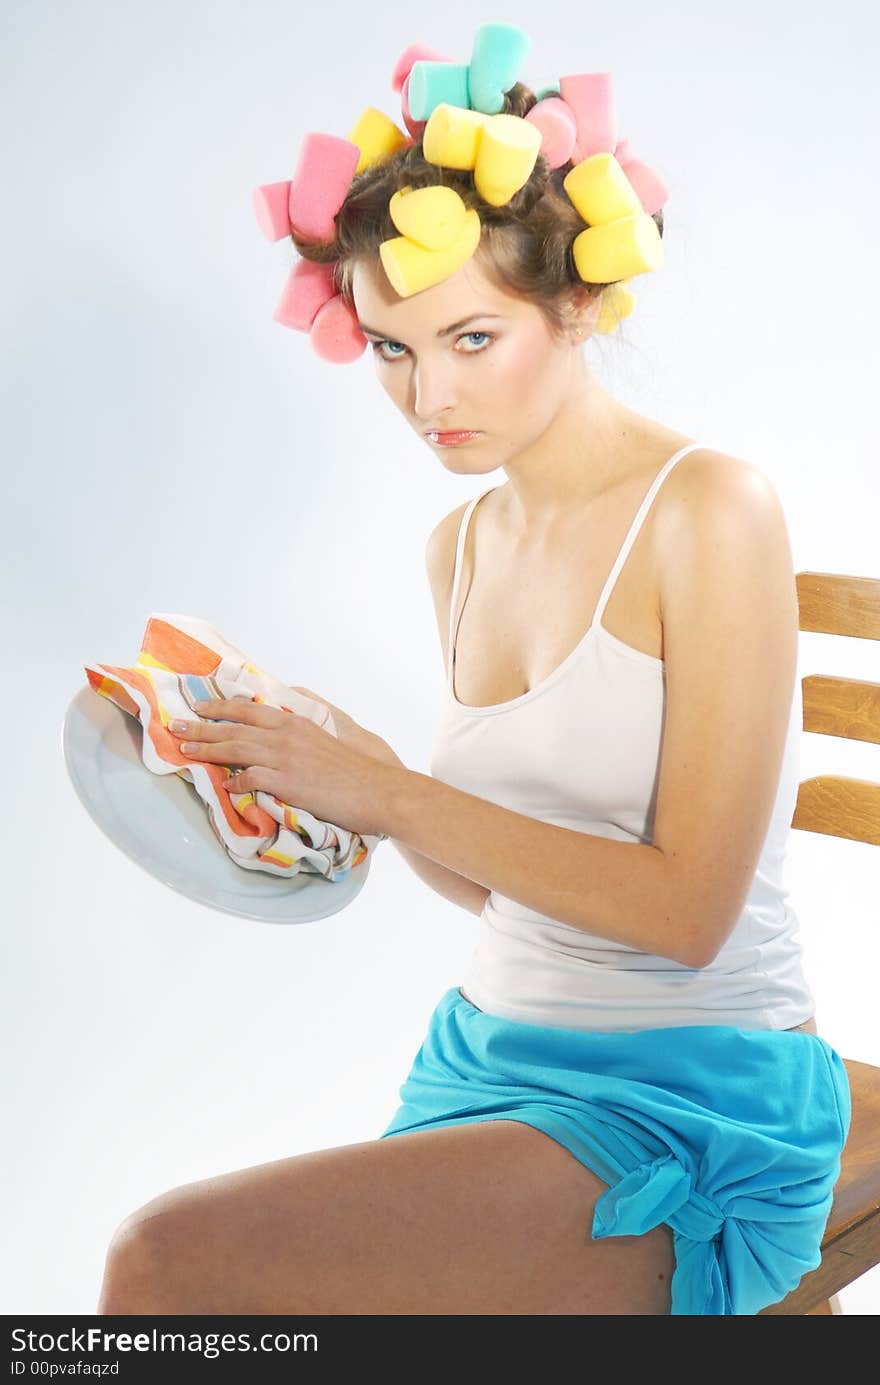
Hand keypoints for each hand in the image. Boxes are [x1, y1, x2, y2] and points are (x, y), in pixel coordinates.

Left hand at [169, 696, 395, 839]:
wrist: (375, 789)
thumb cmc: (351, 769)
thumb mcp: (322, 740)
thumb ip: (297, 734)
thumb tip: (276, 732)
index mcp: (294, 723)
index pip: (248, 709)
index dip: (220, 707)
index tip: (199, 706)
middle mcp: (285, 736)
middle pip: (234, 727)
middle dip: (202, 726)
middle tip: (177, 725)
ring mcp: (284, 758)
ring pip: (236, 748)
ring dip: (207, 749)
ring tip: (186, 751)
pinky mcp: (286, 782)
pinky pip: (251, 779)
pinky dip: (235, 781)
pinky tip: (224, 786)